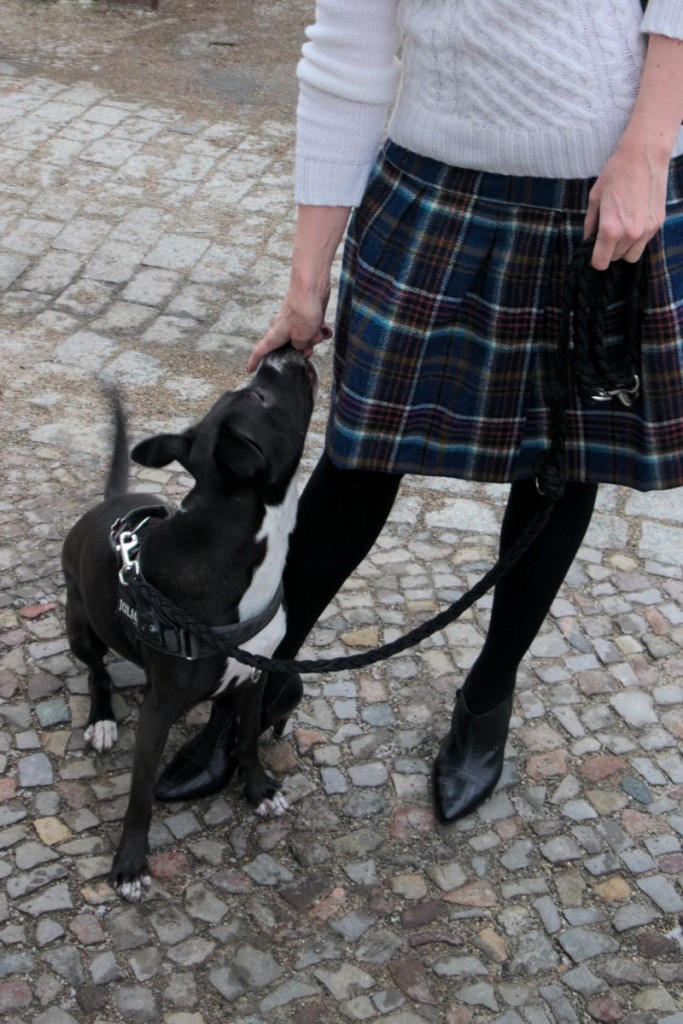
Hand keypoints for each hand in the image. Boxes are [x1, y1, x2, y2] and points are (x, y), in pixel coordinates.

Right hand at [247, 288, 331, 372]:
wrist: (312, 285)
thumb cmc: (303, 309)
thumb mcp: (301, 336)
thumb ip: (300, 346)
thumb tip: (301, 346)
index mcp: (276, 334)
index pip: (261, 349)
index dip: (254, 361)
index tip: (250, 370)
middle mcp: (283, 328)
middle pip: (289, 348)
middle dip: (301, 352)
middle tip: (309, 351)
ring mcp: (296, 322)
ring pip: (304, 339)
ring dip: (313, 339)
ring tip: (318, 332)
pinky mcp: (307, 316)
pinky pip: (313, 329)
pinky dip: (320, 330)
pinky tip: (325, 326)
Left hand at [584, 143, 668, 270]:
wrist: (644, 156)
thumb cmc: (615, 174)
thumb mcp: (594, 199)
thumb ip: (590, 225)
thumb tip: (587, 241)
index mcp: (610, 229)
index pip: (600, 263)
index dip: (594, 259)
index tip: (593, 252)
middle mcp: (630, 234)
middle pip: (615, 259)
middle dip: (608, 251)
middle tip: (606, 234)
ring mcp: (646, 230)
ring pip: (631, 256)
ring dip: (623, 249)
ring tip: (620, 230)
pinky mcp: (658, 224)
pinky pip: (644, 243)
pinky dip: (636, 239)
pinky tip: (633, 221)